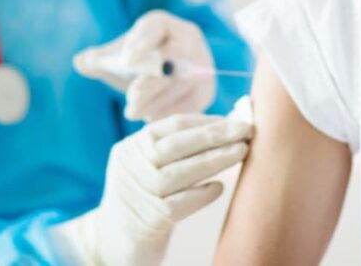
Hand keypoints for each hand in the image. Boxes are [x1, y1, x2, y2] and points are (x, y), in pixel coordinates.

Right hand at [50, 112, 252, 265]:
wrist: (115, 240)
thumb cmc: (145, 198)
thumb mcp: (150, 167)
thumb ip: (177, 148)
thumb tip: (225, 128)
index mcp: (131, 147)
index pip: (172, 125)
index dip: (206, 121)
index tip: (235, 120)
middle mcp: (129, 167)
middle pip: (175, 145)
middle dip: (214, 136)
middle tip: (245, 130)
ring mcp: (135, 194)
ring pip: (178, 173)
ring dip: (214, 161)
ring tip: (241, 153)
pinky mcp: (146, 221)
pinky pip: (178, 205)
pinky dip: (201, 194)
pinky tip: (220, 187)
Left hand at [73, 11, 215, 120]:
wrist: (167, 76)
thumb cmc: (137, 63)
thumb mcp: (118, 59)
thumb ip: (99, 60)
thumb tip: (81, 61)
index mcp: (162, 25)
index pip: (154, 29)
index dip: (141, 43)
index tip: (126, 59)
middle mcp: (187, 40)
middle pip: (173, 60)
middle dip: (150, 83)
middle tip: (131, 103)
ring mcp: (202, 65)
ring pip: (182, 85)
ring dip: (156, 102)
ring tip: (134, 113)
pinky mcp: (205, 90)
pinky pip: (191, 104)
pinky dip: (170, 113)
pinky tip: (152, 117)